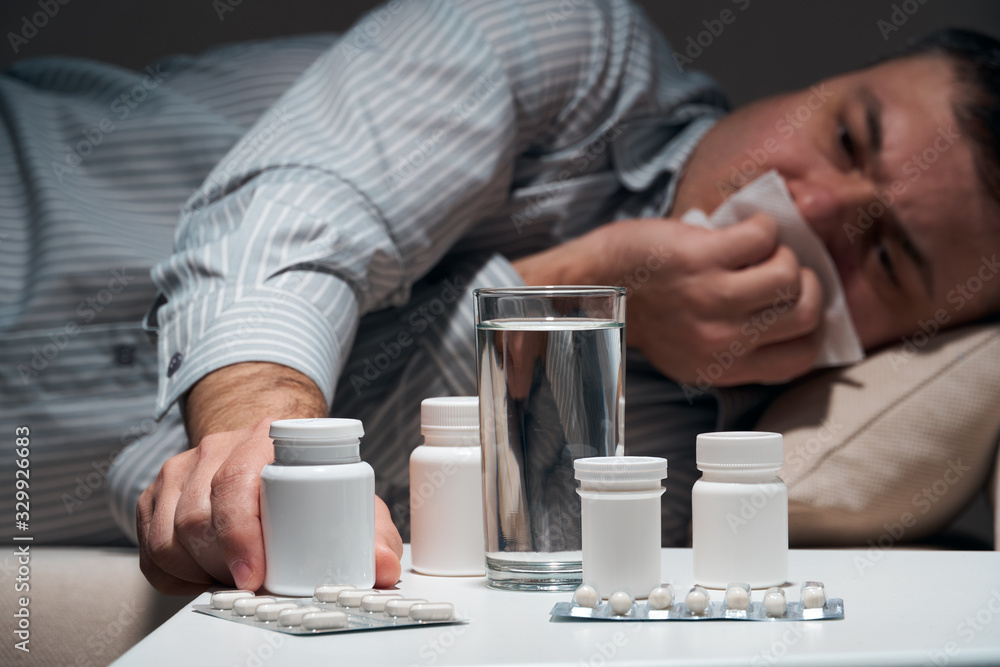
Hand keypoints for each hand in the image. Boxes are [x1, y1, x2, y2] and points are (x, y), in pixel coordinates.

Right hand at [136, 363, 403, 593]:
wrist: (268, 447)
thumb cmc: (308, 476)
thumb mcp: (348, 496)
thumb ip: (371, 531)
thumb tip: (382, 567)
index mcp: (265, 436)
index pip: (237, 483)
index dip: (242, 534)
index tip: (255, 573)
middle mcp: (217, 447)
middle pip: (199, 515)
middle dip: (223, 563)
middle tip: (251, 584)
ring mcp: (182, 468)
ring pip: (169, 535)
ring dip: (200, 570)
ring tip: (235, 577)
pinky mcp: (157, 495)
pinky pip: (152, 548)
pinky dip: (176, 574)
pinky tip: (205, 574)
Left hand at [512, 214, 823, 385]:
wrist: (595, 283)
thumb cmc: (647, 308)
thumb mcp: (692, 345)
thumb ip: (738, 341)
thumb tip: (795, 311)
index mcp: (720, 367)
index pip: (799, 359)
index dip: (812, 329)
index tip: (800, 306)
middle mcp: (719, 340)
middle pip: (804, 315)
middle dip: (806, 285)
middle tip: (786, 270)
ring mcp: (711, 298)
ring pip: (789, 274)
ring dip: (783, 253)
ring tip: (761, 249)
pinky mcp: (701, 259)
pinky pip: (763, 236)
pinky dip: (762, 225)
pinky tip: (745, 227)